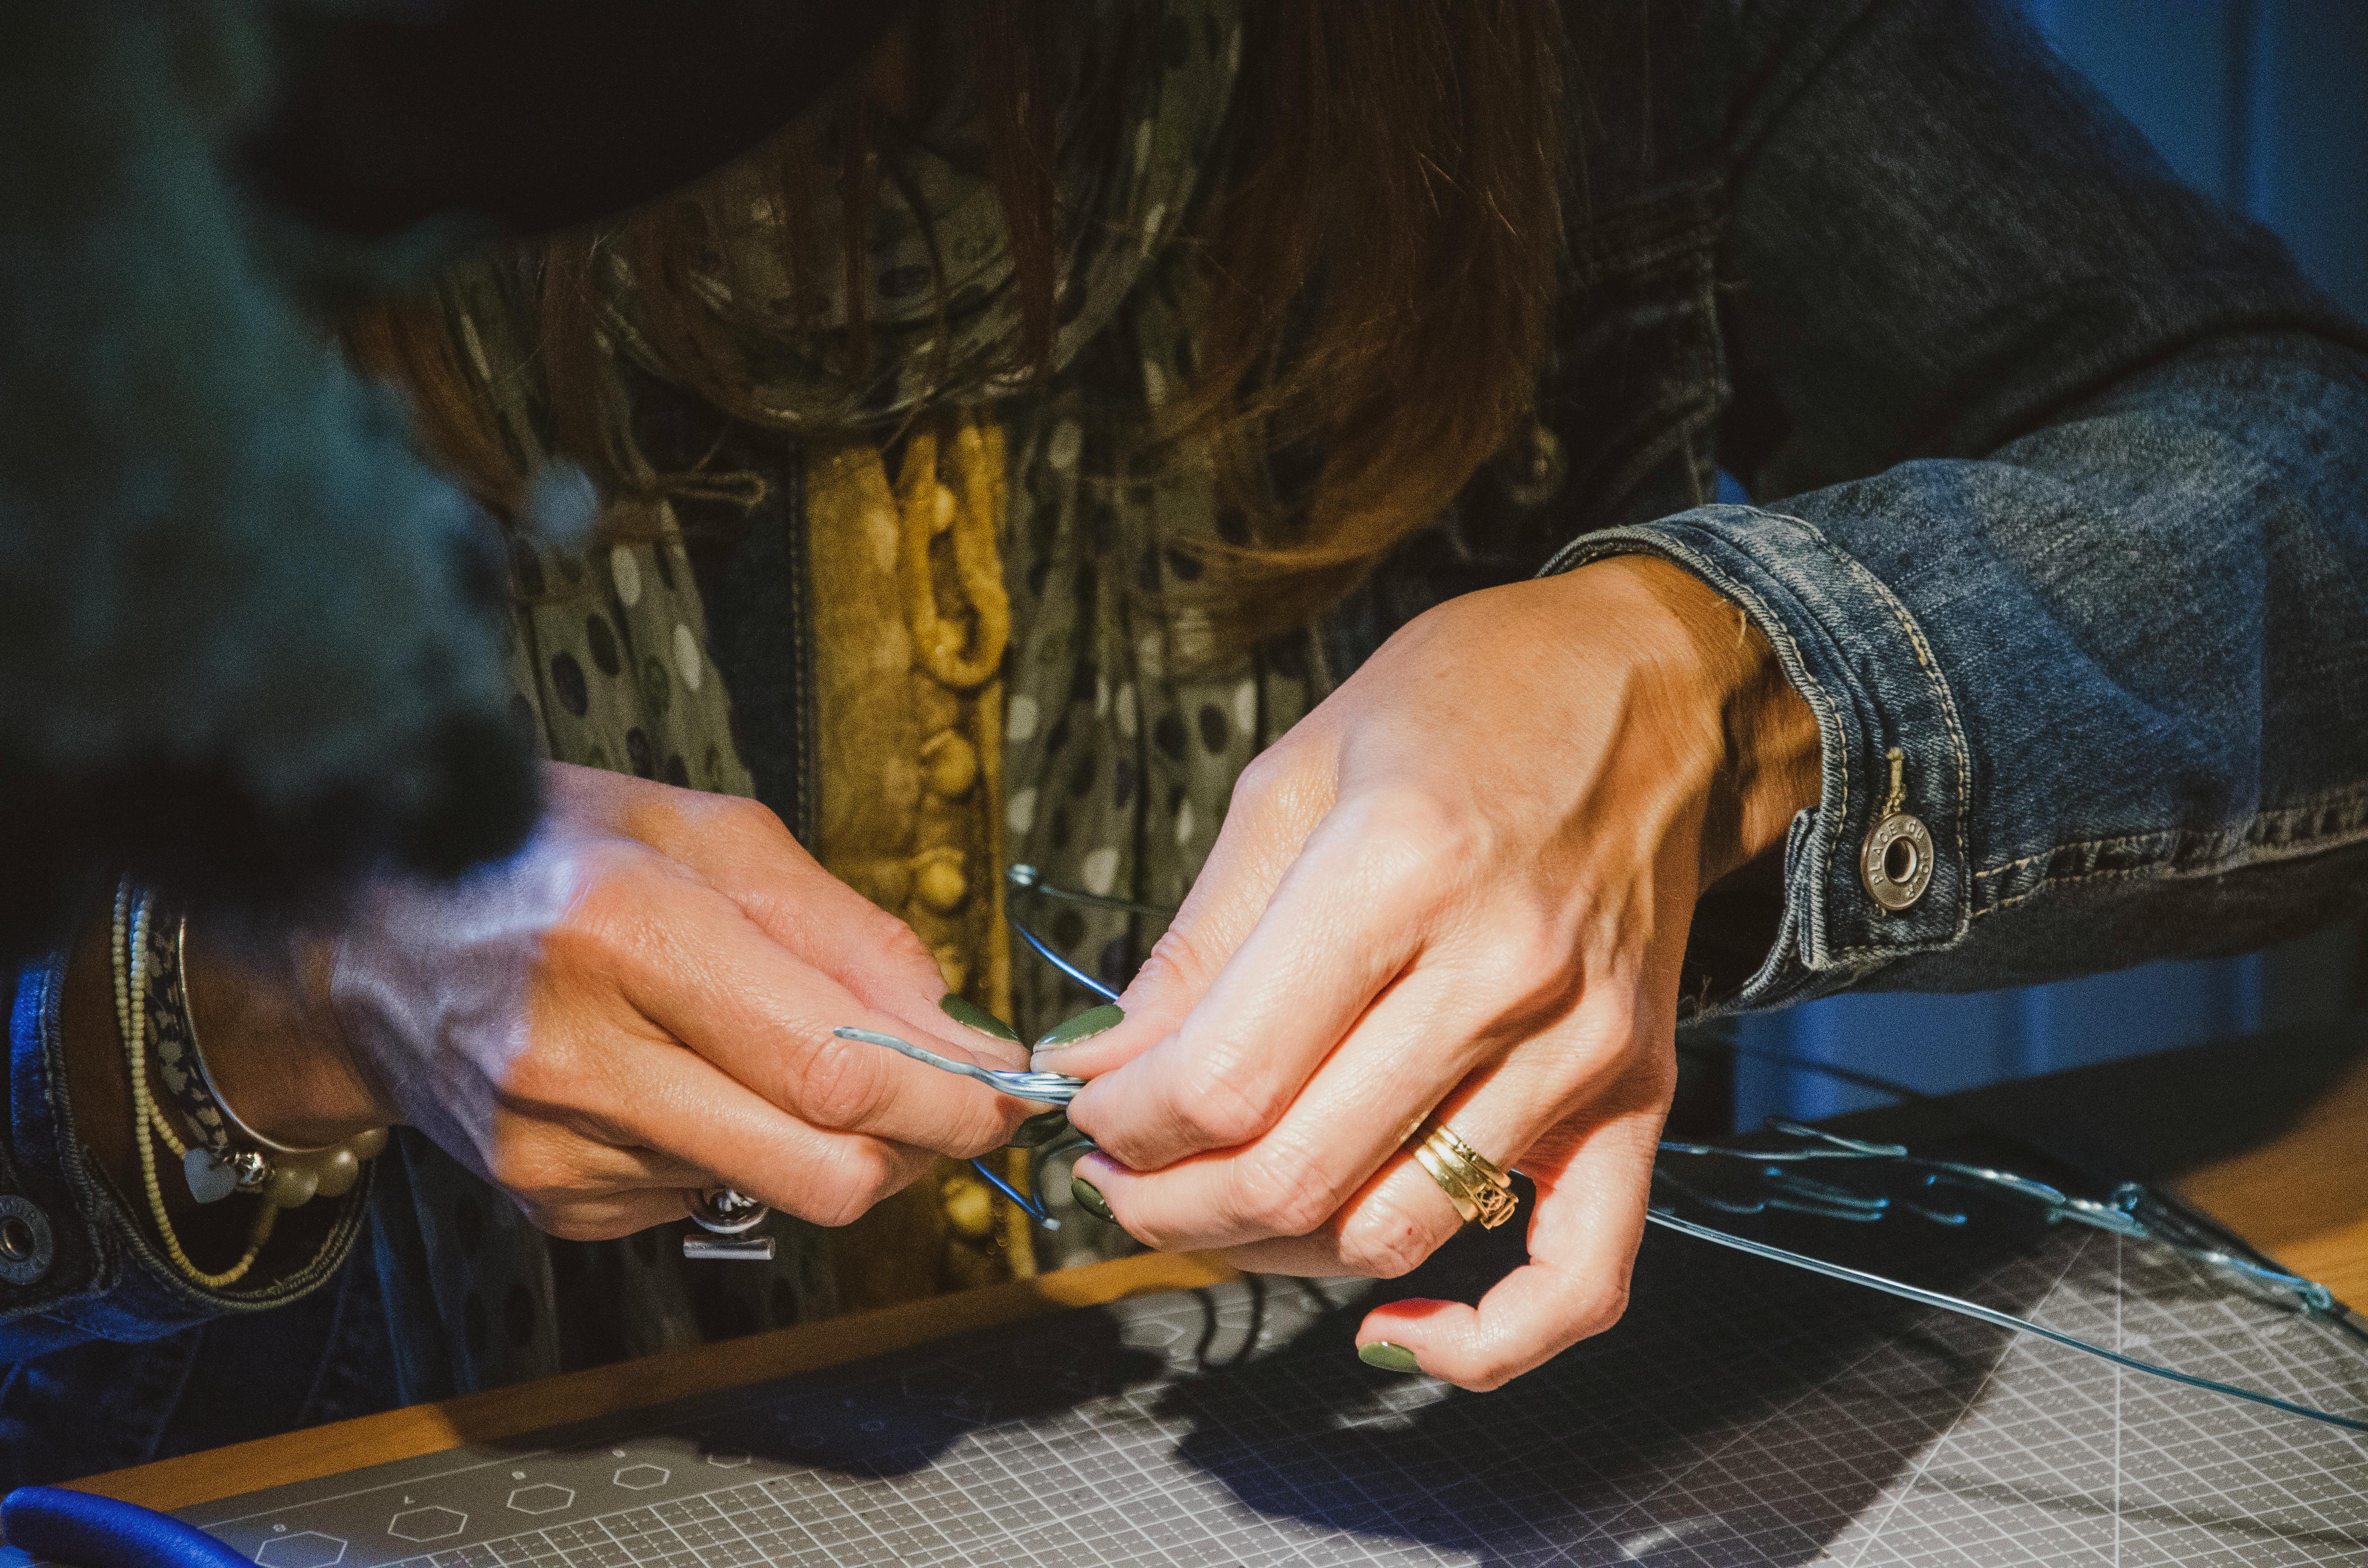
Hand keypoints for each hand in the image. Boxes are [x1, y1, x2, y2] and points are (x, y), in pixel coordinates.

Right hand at [168, 763, 1031, 1239]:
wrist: (356, 933)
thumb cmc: (538, 855)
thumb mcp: (701, 831)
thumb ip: (843, 929)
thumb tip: (954, 1025)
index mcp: (629, 936)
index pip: (833, 1069)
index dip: (948, 1099)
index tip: (1008, 1092)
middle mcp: (583, 1056)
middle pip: (821, 1170)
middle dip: (914, 1147)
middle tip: (942, 1100)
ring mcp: (557, 1147)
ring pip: (772, 1191)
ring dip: (818, 1140)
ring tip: (772, 1051)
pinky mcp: (547, 1202)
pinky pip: (702, 1201)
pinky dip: (732, 1150)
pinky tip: (684, 1080)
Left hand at [1043, 557, 1818, 1388]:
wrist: (1651, 689)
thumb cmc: (1464, 705)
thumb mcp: (1293, 777)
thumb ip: (1198, 941)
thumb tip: (1101, 1062)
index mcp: (1396, 870)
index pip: (1224, 1079)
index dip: (1127, 1123)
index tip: (1094, 1109)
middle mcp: (1497, 973)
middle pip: (1293, 1175)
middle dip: (1167, 1202)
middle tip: (1121, 1175)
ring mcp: (1578, 1047)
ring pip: (1391, 1230)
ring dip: (1271, 1250)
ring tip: (1212, 1201)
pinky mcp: (1635, 1094)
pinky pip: (1577, 1278)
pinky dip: (1485, 1343)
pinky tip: (1391, 1322)